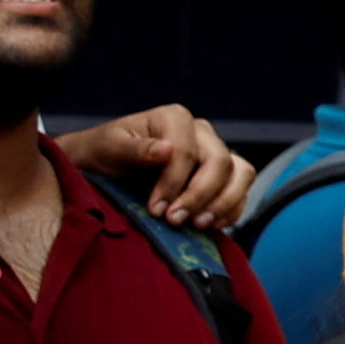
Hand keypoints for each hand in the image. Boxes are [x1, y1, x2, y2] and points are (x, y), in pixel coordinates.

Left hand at [59, 101, 257, 234]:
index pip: (187, 152)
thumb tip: (166, 149)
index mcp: (174, 118)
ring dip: (223, 203)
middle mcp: (201, 132)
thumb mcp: (110, 148)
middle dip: (199, 196)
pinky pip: (241, 190)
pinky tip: (209, 225)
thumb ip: (136, 149)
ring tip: (198, 225)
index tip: (155, 208)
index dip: (174, 183)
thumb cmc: (104, 152)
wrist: (102, 165)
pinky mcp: (220, 175)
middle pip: (220, 163)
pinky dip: (231, 210)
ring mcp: (214, 152)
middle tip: (174, 221)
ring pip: (241, 174)